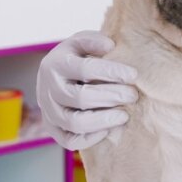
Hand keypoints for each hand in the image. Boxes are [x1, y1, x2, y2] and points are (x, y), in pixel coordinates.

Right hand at [36, 30, 138, 149]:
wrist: (54, 76)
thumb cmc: (75, 57)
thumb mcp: (81, 42)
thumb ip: (94, 41)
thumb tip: (109, 46)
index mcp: (55, 63)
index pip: (85, 69)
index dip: (111, 72)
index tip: (133, 75)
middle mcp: (48, 88)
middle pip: (81, 98)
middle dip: (111, 97)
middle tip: (133, 96)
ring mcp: (48, 111)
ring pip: (74, 123)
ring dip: (103, 120)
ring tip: (124, 116)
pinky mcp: (52, 128)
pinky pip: (70, 140)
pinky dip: (91, 138)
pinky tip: (109, 129)